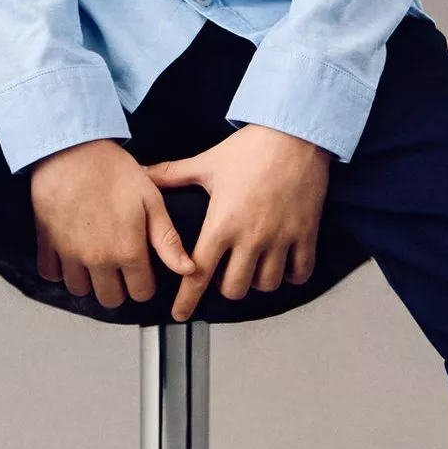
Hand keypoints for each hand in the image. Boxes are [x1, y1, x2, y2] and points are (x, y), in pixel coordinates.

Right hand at [29, 138, 198, 308]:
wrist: (70, 148)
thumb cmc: (111, 170)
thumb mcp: (151, 200)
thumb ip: (167, 240)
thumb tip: (188, 269)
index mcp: (127, 251)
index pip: (141, 293)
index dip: (145, 283)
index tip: (142, 269)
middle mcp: (97, 260)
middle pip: (110, 299)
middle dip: (119, 287)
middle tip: (119, 266)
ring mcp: (69, 254)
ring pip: (80, 290)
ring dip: (88, 280)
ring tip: (95, 260)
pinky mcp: (47, 243)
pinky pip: (51, 273)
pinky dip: (60, 269)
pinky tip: (70, 253)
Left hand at [144, 125, 331, 321]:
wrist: (294, 133)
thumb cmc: (250, 148)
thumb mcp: (206, 162)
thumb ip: (172, 174)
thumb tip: (142, 174)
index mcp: (222, 223)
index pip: (197, 272)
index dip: (187, 299)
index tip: (180, 315)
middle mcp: (251, 236)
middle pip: (233, 288)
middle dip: (223, 288)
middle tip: (222, 275)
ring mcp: (281, 237)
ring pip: (266, 285)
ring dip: (255, 283)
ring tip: (250, 269)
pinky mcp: (306, 233)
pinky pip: (300, 272)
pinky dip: (290, 276)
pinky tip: (282, 267)